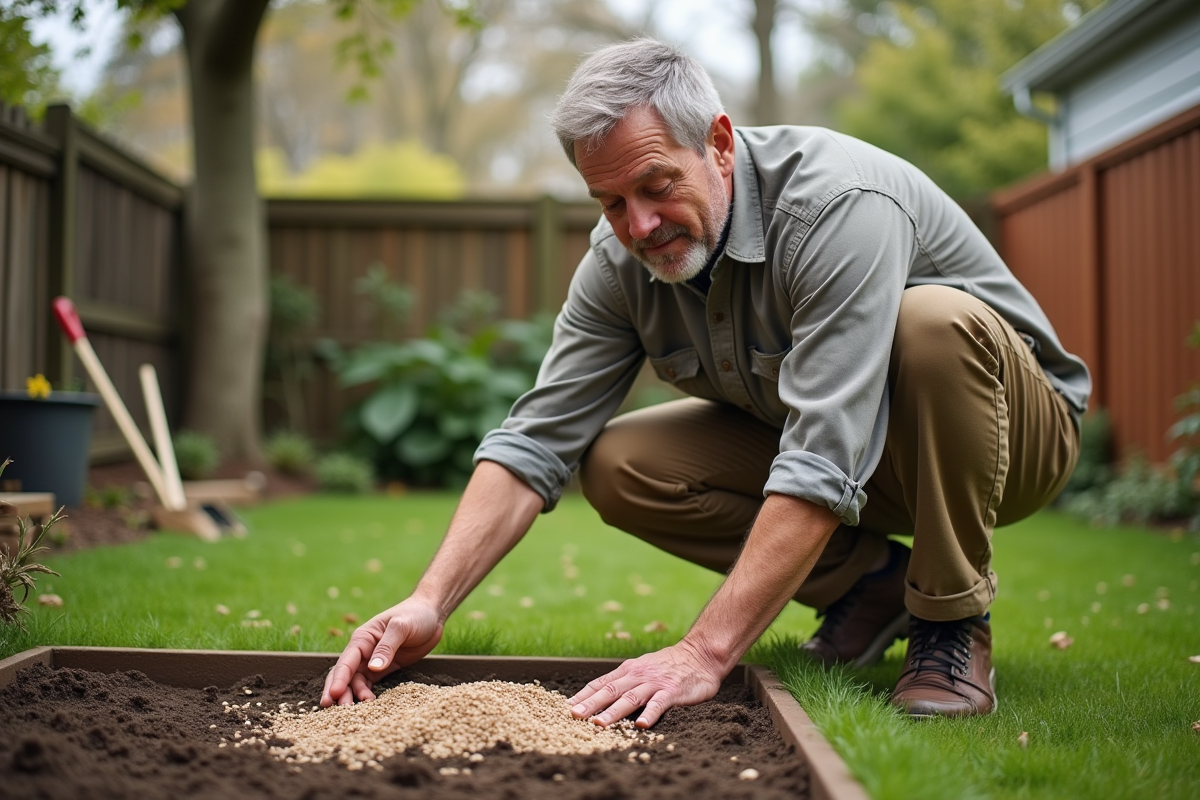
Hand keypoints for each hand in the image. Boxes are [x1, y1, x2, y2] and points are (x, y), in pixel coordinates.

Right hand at [320, 597, 443, 706]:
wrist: (432, 614)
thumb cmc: (415, 614)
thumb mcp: (401, 627)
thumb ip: (387, 646)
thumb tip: (373, 667)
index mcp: (363, 637)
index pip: (346, 660)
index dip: (339, 678)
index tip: (334, 694)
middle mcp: (363, 650)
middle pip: (345, 673)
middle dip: (338, 690)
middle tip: (336, 709)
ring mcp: (373, 660)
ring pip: (355, 681)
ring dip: (352, 695)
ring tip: (353, 712)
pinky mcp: (384, 668)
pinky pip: (369, 683)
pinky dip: (365, 694)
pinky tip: (368, 705)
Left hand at [567, 639, 726, 727]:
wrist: (700, 654)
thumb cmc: (669, 666)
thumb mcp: (643, 668)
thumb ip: (625, 681)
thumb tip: (600, 697)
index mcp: (628, 670)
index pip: (601, 683)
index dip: (583, 695)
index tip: (567, 707)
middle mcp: (638, 675)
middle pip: (610, 690)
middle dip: (590, 704)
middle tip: (574, 716)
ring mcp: (655, 683)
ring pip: (630, 698)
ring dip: (613, 711)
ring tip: (599, 724)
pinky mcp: (672, 691)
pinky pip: (659, 704)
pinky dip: (650, 714)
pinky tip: (641, 725)